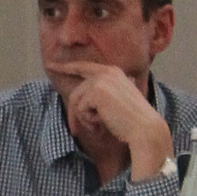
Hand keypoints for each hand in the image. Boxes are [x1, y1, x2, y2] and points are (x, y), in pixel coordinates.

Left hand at [48, 61, 172, 179]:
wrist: (145, 129)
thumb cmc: (132, 119)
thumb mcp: (116, 100)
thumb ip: (100, 92)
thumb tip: (77, 97)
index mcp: (113, 72)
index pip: (83, 67)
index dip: (65, 67)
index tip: (50, 65)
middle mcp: (106, 72)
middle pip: (76, 92)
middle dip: (73, 114)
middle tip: (74, 130)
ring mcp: (100, 81)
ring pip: (77, 102)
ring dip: (84, 119)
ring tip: (98, 127)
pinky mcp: (95, 92)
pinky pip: (80, 109)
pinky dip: (88, 120)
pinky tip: (102, 124)